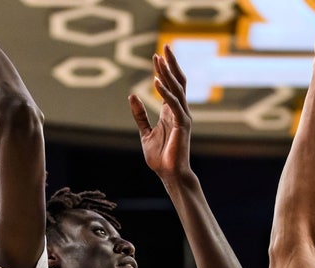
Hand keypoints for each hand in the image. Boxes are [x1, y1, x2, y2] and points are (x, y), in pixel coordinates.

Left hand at [129, 45, 193, 184]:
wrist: (170, 175)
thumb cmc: (160, 158)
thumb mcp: (145, 132)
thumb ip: (140, 115)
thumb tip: (132, 95)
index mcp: (171, 112)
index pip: (170, 85)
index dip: (164, 70)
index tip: (157, 55)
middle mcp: (179, 111)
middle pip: (177, 82)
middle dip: (170, 64)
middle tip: (164, 46)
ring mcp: (182, 117)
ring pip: (177, 89)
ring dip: (167, 73)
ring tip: (159, 59)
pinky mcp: (182, 125)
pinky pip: (173, 104)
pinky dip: (164, 92)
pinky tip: (156, 81)